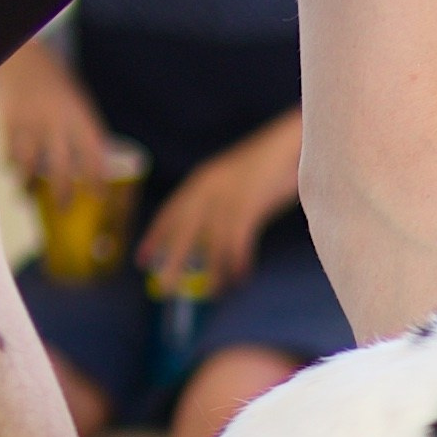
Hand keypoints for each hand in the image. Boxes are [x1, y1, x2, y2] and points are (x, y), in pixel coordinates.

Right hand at [0, 37, 112, 189]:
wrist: (19, 53)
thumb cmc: (53, 82)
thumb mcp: (78, 101)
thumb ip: (83, 131)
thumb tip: (92, 171)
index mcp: (79, 115)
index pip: (93, 155)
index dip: (97, 180)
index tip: (99, 198)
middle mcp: (55, 122)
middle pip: (61, 170)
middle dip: (62, 194)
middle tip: (63, 208)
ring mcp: (29, 123)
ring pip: (29, 167)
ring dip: (27, 186)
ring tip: (27, 196)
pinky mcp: (6, 122)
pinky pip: (8, 154)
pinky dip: (10, 167)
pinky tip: (12, 172)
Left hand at [138, 115, 304, 292]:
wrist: (293, 144)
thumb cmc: (268, 166)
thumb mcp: (234, 182)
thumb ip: (220, 204)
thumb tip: (210, 236)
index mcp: (201, 181)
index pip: (170, 212)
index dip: (155, 238)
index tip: (143, 261)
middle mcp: (208, 187)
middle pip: (184, 230)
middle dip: (174, 260)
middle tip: (164, 288)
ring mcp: (228, 195)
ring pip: (213, 240)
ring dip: (213, 269)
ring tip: (213, 292)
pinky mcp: (250, 202)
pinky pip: (239, 238)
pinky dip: (239, 259)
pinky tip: (240, 276)